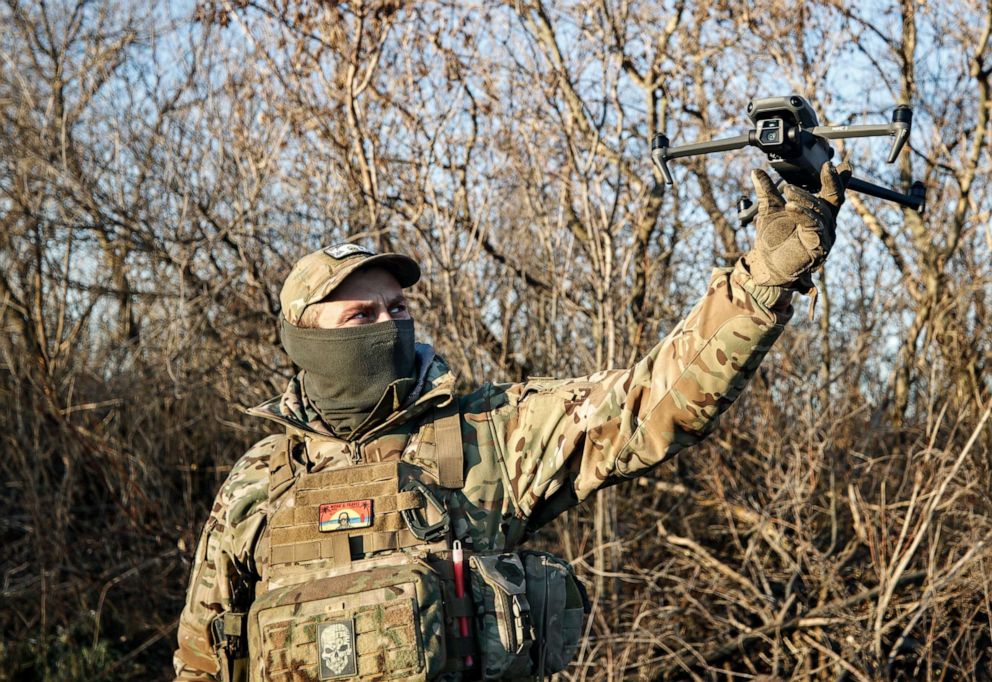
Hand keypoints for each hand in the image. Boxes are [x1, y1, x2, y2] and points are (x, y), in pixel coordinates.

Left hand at [744, 162, 848, 291]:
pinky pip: (814, 226)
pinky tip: (790, 206)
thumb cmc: (772, 238)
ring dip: (805, 198)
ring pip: (820, 211)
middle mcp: (826, 222)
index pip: (832, 192)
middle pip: (833, 198)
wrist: (765, 264)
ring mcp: (825, 235)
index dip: (837, 178)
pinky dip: (802, 214)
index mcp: (819, 211)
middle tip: (824, 167)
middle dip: (830, 182)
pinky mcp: (819, 247)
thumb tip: (755, 171)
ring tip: (788, 190)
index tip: (839, 163)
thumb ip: (766, 191)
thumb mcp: (768, 209)